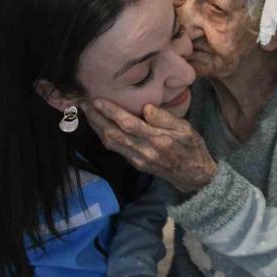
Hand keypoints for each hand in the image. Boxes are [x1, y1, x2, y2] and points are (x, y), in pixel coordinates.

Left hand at [81, 99, 216, 192]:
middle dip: (95, 118)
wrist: (194, 176)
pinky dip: (103, 135)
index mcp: (158, 140)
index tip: (96, 100)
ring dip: (96, 126)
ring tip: (86, 111)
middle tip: (82, 102)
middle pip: (113, 134)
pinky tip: (98, 124)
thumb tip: (147, 107)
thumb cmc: (192, 147)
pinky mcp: (135, 163)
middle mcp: (144, 151)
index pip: (129, 124)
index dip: (111, 112)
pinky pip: (115, 148)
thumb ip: (166, 118)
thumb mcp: (187, 129)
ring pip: (111, 142)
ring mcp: (137, 159)